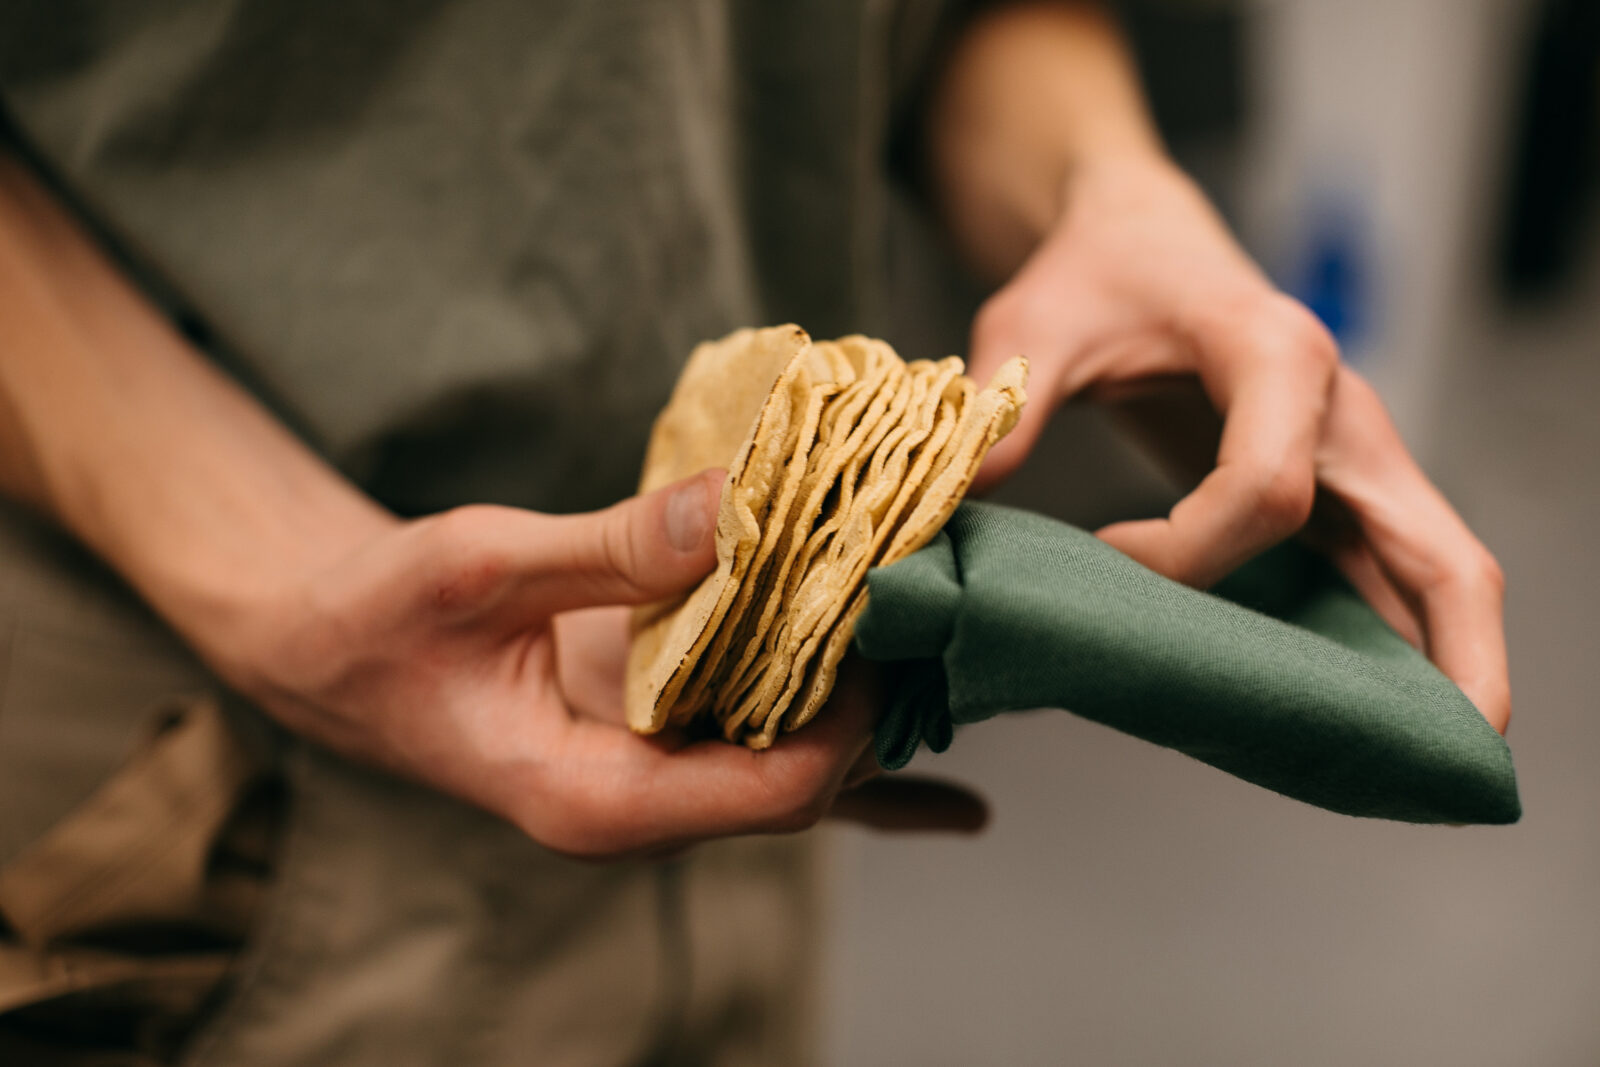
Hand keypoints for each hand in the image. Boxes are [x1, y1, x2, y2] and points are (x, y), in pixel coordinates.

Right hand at [228, 469, 985, 858]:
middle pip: (807, 781)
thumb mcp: (481, 569)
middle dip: (880, 698)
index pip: (775, 793)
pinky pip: (772, 754)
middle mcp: (639, 807)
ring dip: (872, 702)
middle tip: (941, 591)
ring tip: (958, 631)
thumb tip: (738, 509)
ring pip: (798, 764)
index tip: (894, 615)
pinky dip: (852, 748)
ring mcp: (654, 777)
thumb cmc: (379, 620)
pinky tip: (958, 800)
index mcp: (595, 800)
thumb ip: (611, 549)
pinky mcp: (659, 738)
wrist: (328, 648)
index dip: (854, 715)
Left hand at [967, 157, 1509, 732]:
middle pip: (1434, 543)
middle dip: (1453, 648)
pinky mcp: (1338, 488)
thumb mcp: (1032, 323)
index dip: (1183, 554)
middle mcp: (1340, 409)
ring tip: (1431, 770)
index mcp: (1276, 354)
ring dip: (1446, 664)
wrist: (1141, 239)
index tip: (1107, 558)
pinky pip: (1387, 572)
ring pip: (1438, 566)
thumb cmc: (1095, 275)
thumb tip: (961, 505)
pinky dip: (1395, 642)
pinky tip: (1368, 714)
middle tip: (1456, 758)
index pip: (1266, 490)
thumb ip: (1002, 405)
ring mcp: (1353, 455)